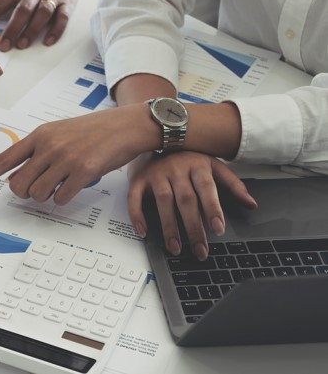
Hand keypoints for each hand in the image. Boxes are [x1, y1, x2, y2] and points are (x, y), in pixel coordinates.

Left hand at [0, 0, 79, 51]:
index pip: (0, 3)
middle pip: (22, 10)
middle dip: (12, 29)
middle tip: (3, 46)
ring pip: (42, 13)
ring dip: (32, 30)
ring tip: (22, 44)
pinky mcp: (66, 3)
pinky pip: (62, 17)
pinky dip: (56, 30)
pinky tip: (48, 41)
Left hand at [0, 104, 158, 200]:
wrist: (127, 125)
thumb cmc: (94, 132)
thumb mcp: (59, 133)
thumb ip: (37, 152)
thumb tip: (16, 180)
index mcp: (39, 135)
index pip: (3, 160)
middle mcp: (48, 145)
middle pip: (18, 185)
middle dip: (25, 193)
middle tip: (40, 186)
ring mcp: (65, 158)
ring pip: (37, 194)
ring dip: (47, 196)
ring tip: (62, 182)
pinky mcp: (83, 171)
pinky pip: (60, 198)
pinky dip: (64, 197)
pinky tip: (75, 185)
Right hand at [127, 152, 256, 258]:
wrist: (157, 136)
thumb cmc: (188, 156)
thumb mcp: (213, 165)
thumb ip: (233, 184)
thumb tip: (251, 204)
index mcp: (197, 165)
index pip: (207, 190)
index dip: (212, 210)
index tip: (218, 229)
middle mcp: (176, 169)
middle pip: (186, 200)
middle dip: (193, 227)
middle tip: (199, 249)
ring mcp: (156, 174)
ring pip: (163, 202)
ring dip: (169, 227)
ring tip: (175, 247)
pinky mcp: (138, 179)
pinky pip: (135, 198)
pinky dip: (137, 215)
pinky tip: (144, 231)